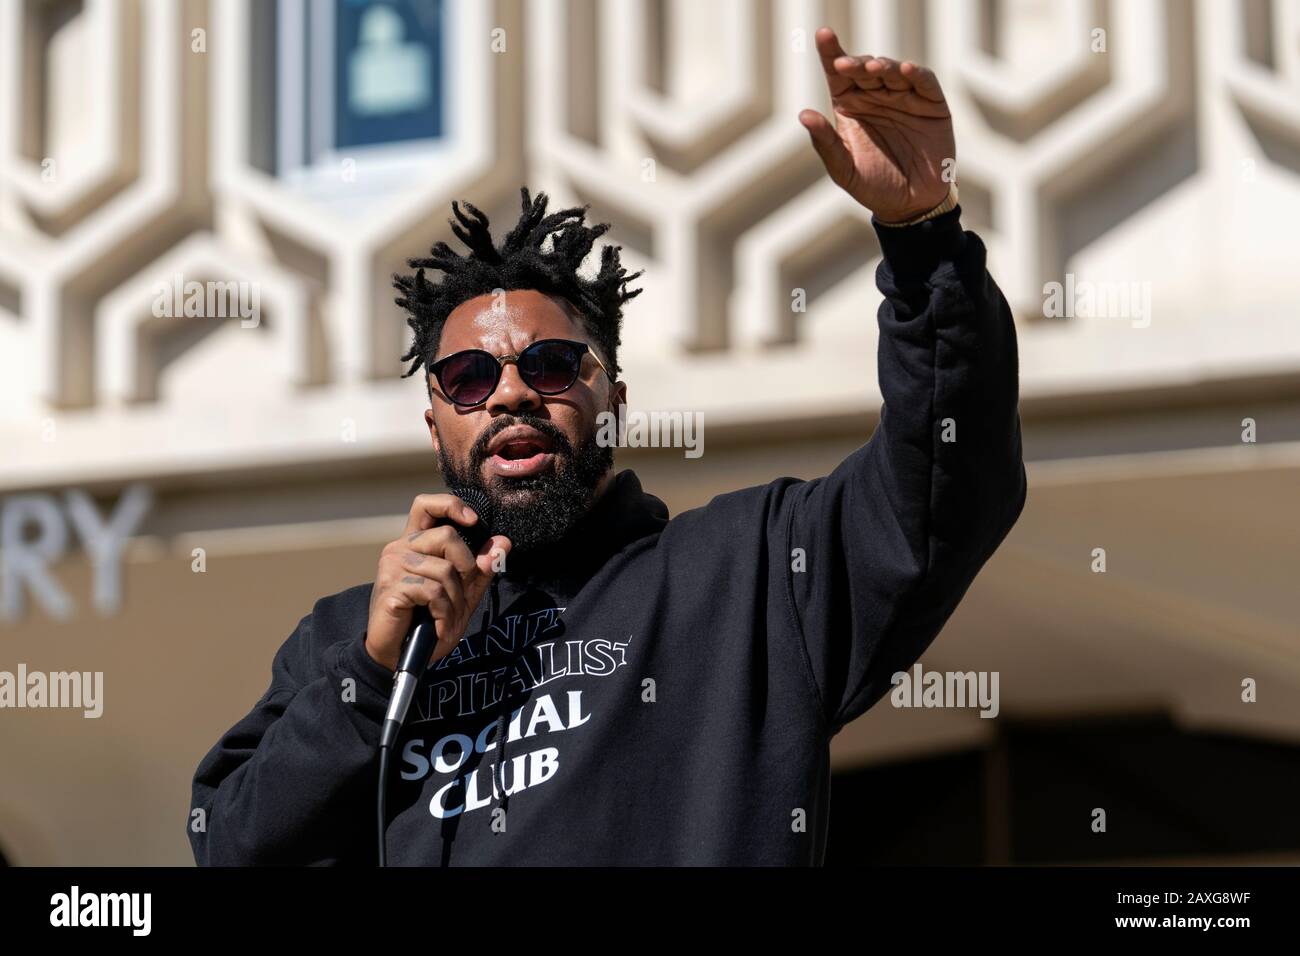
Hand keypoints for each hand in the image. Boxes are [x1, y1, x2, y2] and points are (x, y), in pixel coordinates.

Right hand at [365, 494, 511, 671]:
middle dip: (466, 568)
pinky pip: (434, 591)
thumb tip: (503, 542)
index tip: (473, 520)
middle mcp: (400, 548)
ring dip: (455, 601)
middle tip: (460, 597)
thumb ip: (480, 569)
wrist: (398, 656)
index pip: (426, 505)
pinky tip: (437, 626)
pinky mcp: (391, 586)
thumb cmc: (426, 622)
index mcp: (415, 543)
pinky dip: (444, 613)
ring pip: (445, 569)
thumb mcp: (461, 595)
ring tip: (446, 619)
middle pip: (447, 536)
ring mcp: (392, 566)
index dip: (450, 505)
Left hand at [799, 27, 954, 221]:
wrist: (911, 207)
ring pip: (893, 71)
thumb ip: (826, 143)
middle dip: (856, 63)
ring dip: (884, 66)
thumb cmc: (873, 187)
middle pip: (865, 68)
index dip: (831, 52)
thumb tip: (803, 115)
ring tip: (874, 68)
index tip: (823, 35)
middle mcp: (876, 96)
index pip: (839, 73)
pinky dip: (916, 74)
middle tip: (845, 65)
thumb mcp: (844, 169)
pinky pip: (924, 82)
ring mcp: (904, 97)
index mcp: (851, 106)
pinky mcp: (931, 104)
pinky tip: (905, 70)